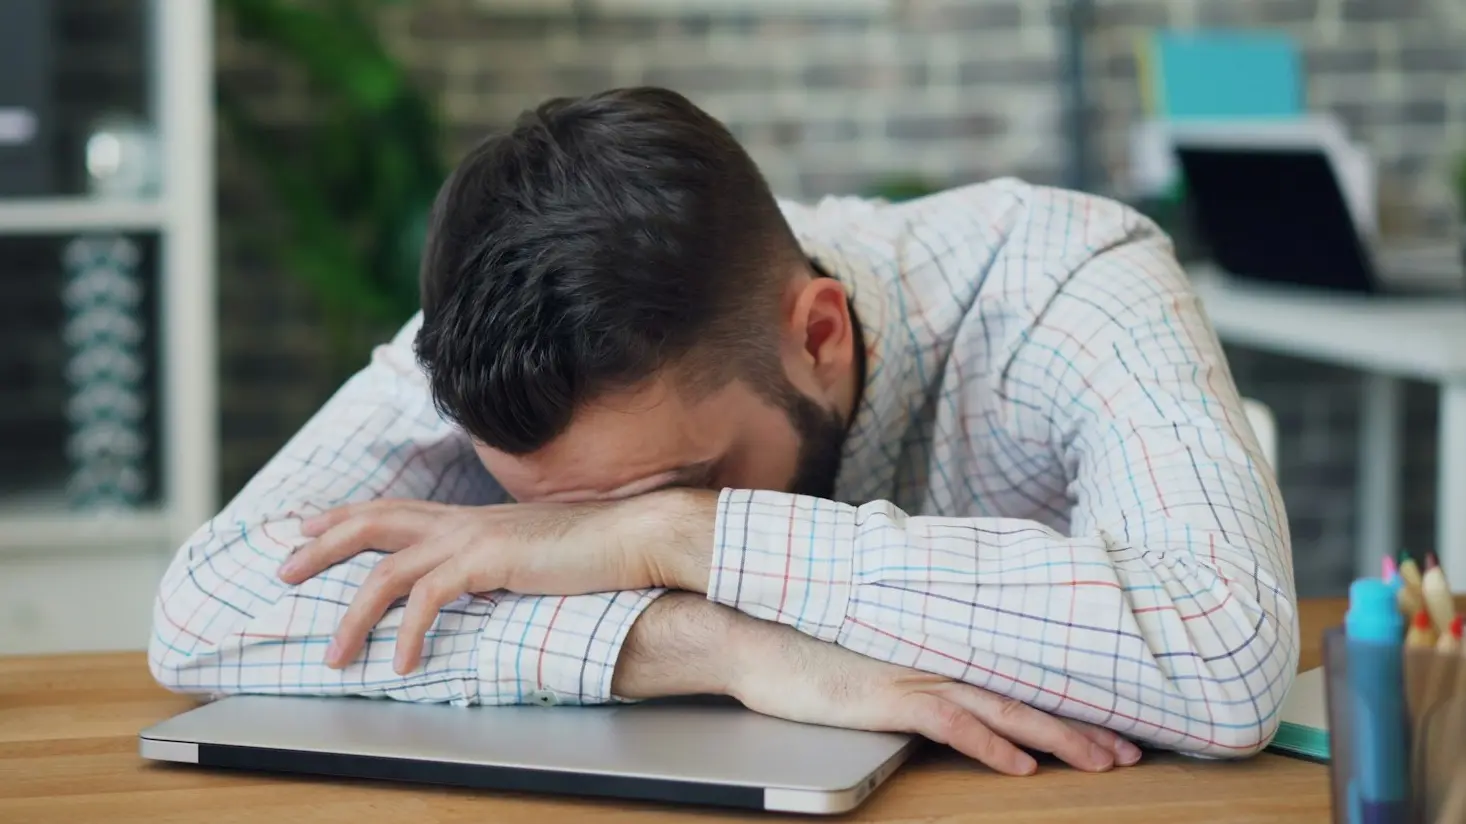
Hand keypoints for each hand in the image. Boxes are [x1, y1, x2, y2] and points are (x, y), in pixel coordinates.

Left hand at [277, 491, 714, 672]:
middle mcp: (463, 520)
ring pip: (386, 570)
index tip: (306, 529)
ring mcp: (473, 537)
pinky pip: (428, 599)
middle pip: (372, 522)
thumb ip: (499, 560)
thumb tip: (483, 580)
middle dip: (321, 546)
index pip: (394, 508)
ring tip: (335, 655)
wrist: (634, 536)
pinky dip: (409, 634)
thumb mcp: (533, 552)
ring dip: (353, 615)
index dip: (344, 517)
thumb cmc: (594, 549)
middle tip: (282, 570)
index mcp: (471, 518)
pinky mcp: (488, 561)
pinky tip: (404, 664)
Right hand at [615, 594, 1141, 775]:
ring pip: (1005, 707)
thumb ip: (910, 660)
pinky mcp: (889, 697)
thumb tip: (941, 679)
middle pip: (1025, 693)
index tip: (1109, 720)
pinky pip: (952, 723)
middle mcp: (937, 657)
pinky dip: (991, 744)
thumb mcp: (869, 652)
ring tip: (1104, 760)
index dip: (1066, 700)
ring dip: (1059, 736)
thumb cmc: (805, 644)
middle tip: (1131, 750)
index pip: (1014, 676)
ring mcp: (915, 675)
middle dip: (1084, 725)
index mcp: (936, 647)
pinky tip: (1023, 765)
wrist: (755, 633)